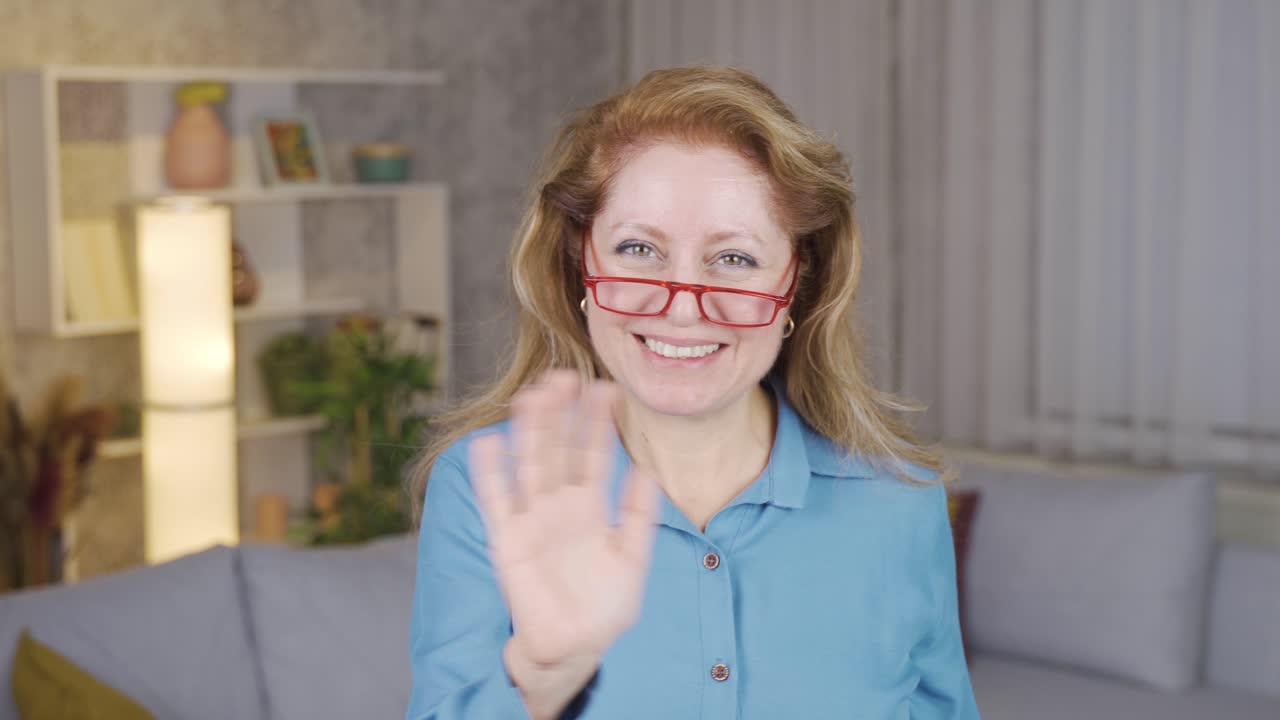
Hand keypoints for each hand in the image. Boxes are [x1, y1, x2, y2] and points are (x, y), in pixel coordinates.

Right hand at [470, 369, 660, 669]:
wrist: (575, 646)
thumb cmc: (605, 606)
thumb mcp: (632, 559)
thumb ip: (639, 516)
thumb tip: (647, 471)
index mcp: (589, 506)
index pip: (593, 454)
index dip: (598, 424)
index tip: (607, 389)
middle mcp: (559, 505)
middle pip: (558, 450)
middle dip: (560, 415)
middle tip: (565, 376)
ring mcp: (532, 520)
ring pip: (529, 466)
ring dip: (529, 432)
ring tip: (532, 395)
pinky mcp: (508, 541)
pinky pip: (498, 502)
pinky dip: (491, 474)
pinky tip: (488, 443)